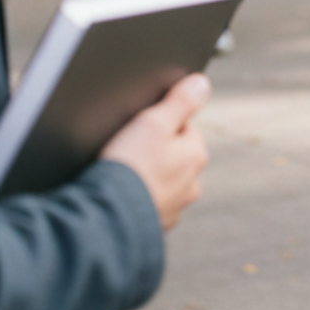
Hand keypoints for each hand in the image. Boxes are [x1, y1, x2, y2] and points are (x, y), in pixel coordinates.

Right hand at [101, 74, 210, 230]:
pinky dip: (136, 197)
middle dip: (154, 150)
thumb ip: (181, 100)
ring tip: (122, 173)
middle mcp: (191, 183)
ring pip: (161, 180)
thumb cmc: (130, 167)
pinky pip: (146, 203)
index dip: (159, 120)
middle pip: (173, 154)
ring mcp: (174, 207)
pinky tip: (120, 194)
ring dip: (146, 175)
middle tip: (127, 149)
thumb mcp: (154, 122)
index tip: (138, 127)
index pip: (184, 125)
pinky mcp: (155, 225)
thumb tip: (202, 84)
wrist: (107, 219)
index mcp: (196, 155)